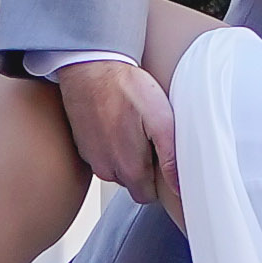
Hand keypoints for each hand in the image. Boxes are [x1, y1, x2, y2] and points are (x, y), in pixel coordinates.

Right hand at [52, 55, 179, 221]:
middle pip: (132, 183)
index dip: (159, 179)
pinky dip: (110, 144)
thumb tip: (179, 187)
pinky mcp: (82, 144)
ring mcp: (91, 157)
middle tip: (149, 137)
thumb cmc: (126, 88)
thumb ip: (170, 158)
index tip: (162, 157)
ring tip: (132, 126)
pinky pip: (101, 155)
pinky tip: (116, 122)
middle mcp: (107, 170)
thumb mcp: (161, 121)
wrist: (89, 67)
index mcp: (129, 169)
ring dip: (126, 155)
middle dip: (143, 168)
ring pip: (116, 169)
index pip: (148, 195)